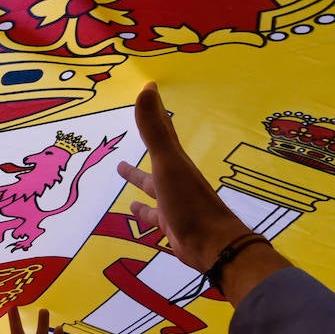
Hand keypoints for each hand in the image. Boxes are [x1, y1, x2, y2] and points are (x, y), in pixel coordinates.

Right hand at [116, 83, 253, 271]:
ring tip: (122, 169)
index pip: (162, 131)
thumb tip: (146, 89)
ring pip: (152, 187)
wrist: (212, 244)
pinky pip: (152, 215)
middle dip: (144, 144)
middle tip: (129, 130)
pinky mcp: (171, 225)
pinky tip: (132, 210)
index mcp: (175, 162)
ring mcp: (173, 202)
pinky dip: (142, 211)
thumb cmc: (188, 201)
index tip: (148, 91)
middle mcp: (175, 179)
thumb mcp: (168, 163)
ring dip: (139, 179)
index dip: (154, 111)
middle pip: (156, 158)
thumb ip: (153, 129)